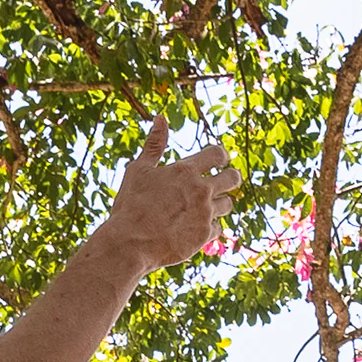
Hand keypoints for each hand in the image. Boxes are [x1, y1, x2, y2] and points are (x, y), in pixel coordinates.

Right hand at [98, 113, 239, 271]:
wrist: (129, 244)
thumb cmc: (131, 206)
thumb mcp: (138, 171)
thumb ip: (153, 145)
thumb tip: (160, 117)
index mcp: (185, 171)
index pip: (217, 153)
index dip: (221, 156)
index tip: (219, 161)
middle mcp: (201, 190)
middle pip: (232, 178)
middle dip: (230, 178)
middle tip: (223, 182)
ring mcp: (205, 213)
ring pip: (227, 204)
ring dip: (219, 204)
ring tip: (204, 208)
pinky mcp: (204, 235)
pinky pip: (218, 228)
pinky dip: (210, 227)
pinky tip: (196, 228)